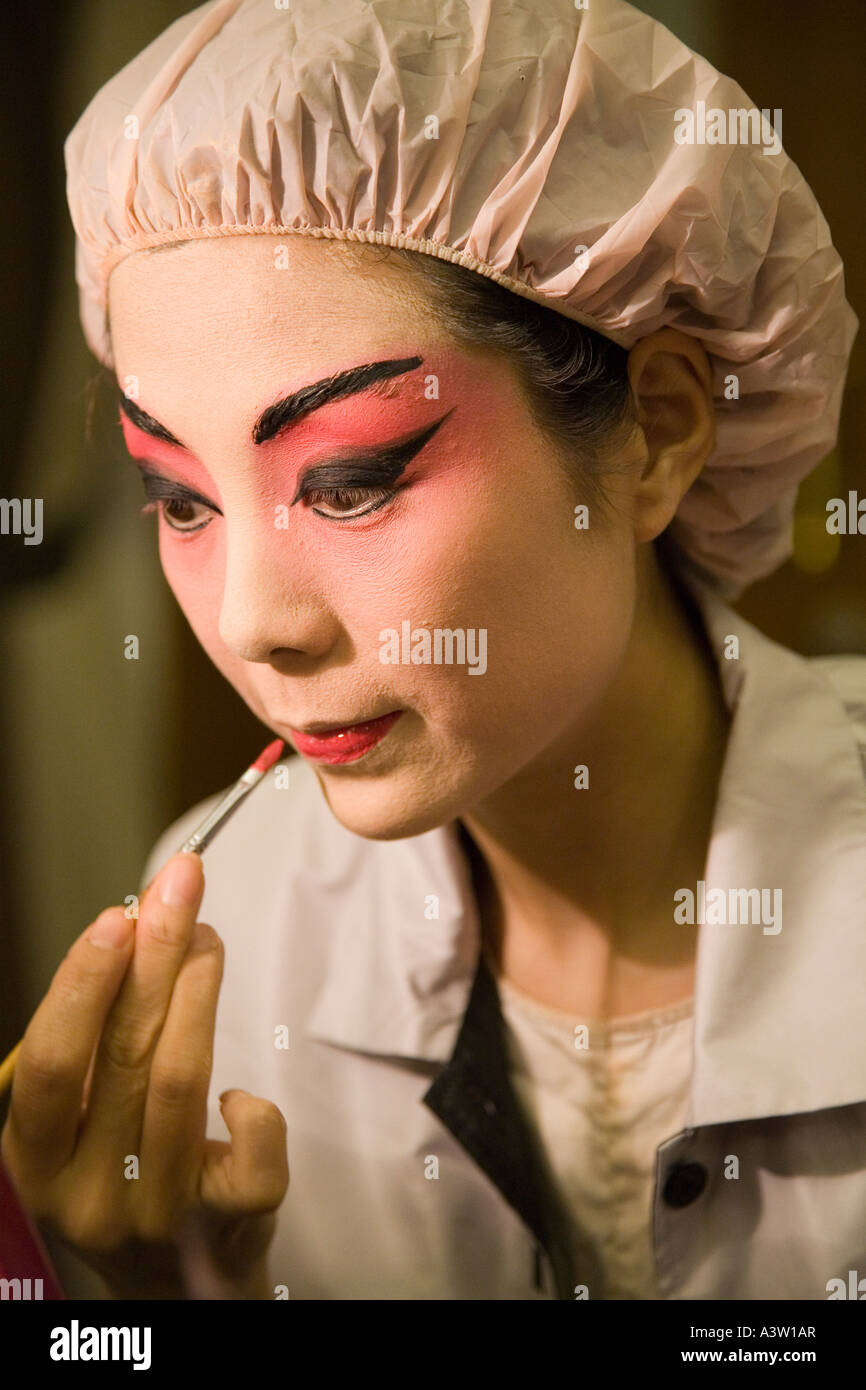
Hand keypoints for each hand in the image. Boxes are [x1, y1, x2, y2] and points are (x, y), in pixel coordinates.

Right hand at [0, 853, 288, 1298]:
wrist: (178, 1282)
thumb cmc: (125, 1171)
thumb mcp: (84, 1118)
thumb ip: (101, 1034)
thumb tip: (141, 920)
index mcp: (36, 1159)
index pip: (49, 1064)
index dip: (80, 984)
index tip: (115, 916)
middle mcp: (87, 1191)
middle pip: (123, 1054)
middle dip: (154, 955)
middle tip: (180, 888)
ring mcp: (158, 1212)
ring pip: (182, 1081)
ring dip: (199, 994)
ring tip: (208, 940)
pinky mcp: (227, 1223)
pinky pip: (251, 1142)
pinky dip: (252, 1103)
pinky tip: (240, 1092)